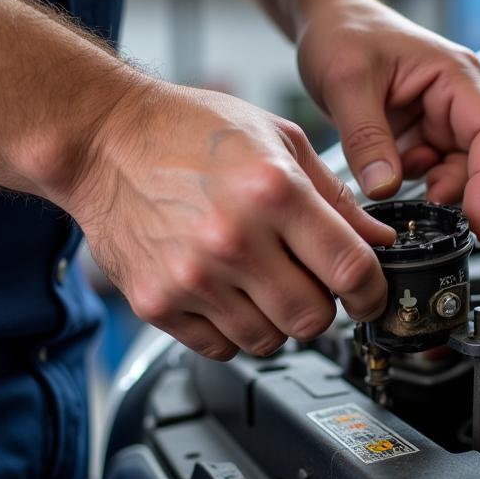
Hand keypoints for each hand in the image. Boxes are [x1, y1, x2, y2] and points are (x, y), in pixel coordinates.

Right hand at [67, 81, 394, 360]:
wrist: (102, 139)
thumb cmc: (189, 130)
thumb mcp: (278, 139)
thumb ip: (336, 197)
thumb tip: (377, 241)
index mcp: (274, 191)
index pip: (351, 270)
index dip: (372, 292)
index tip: (370, 296)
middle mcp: (234, 238)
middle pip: (313, 318)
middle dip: (323, 306)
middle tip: (309, 282)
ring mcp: (192, 277)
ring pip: (270, 340)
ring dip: (278, 321)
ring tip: (260, 281)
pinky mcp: (158, 303)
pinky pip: (222, 348)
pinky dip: (234, 331)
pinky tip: (226, 292)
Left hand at [296, 0, 479, 241]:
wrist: (326, 21)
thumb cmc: (344, 31)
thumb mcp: (346, 82)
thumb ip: (366, 139)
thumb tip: (384, 187)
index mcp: (454, 76)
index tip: (478, 220)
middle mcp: (457, 97)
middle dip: (462, 192)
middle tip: (430, 215)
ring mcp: (442, 117)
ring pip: (458, 169)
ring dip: (434, 188)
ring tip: (394, 181)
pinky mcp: (423, 134)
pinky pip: (431, 170)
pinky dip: (413, 183)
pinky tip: (387, 173)